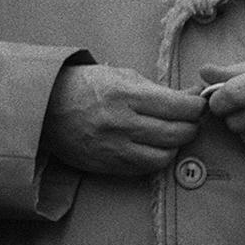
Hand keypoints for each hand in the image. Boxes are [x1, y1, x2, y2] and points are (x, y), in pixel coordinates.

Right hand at [43, 64, 204, 177]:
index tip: (198, 105)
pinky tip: (153, 146)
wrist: (45, 109)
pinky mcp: (109, 165)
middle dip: (191, 127)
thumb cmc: (86, 86)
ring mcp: (115, 148)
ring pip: (165, 155)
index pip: (179, 107)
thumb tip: (193, 96)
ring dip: (174, 146)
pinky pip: (146, 168)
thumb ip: (158, 89)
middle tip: (189, 120)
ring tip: (170, 134)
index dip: (196, 107)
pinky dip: (156, 158)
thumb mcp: (121, 76)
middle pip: (177, 134)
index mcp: (125, 94)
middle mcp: (121, 123)